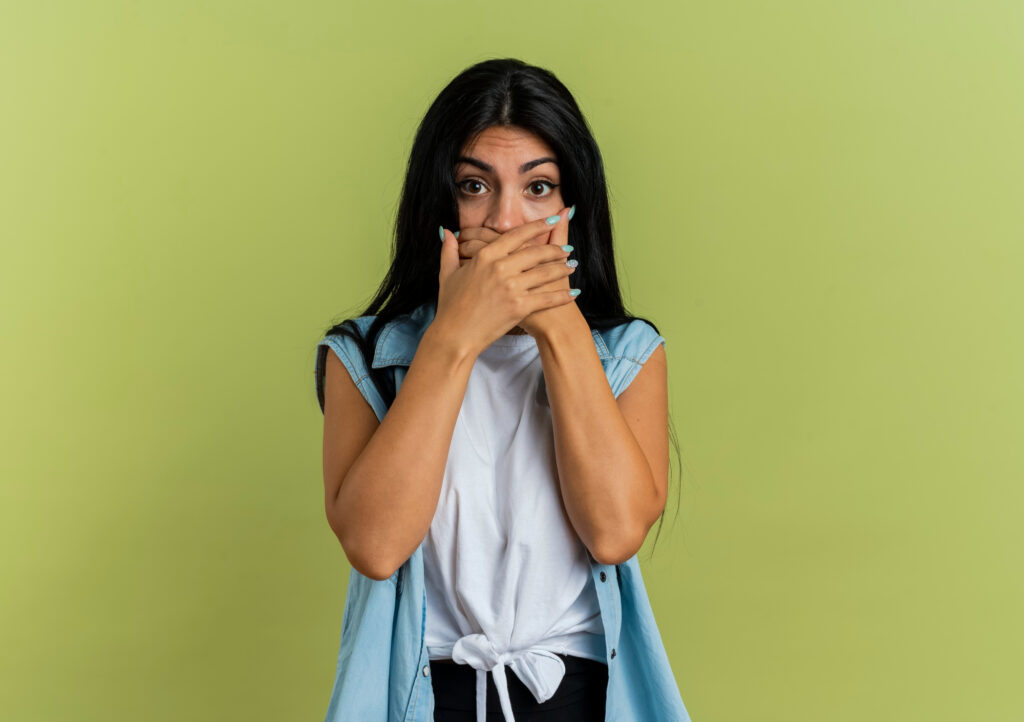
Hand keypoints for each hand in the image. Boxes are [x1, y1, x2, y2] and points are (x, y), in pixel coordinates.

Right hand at [436, 215, 578, 355]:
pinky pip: (547, 298)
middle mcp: (500, 268)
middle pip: (536, 252)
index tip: (553, 220)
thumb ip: (449, 250)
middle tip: (567, 249)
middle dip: (556, 250)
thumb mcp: (447, 274)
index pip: (517, 235)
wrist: (455, 336)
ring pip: (545, 273)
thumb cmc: (450, 306)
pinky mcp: (519, 307)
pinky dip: (563, 295)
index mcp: (485, 256)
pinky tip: (573, 293)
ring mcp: (511, 288)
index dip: (538, 226)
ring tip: (572, 267)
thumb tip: (446, 231)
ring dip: (562, 269)